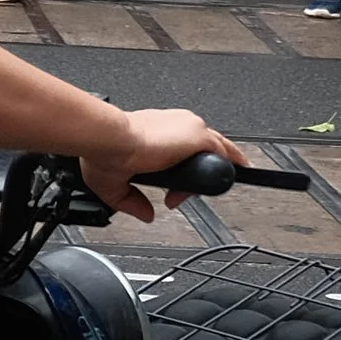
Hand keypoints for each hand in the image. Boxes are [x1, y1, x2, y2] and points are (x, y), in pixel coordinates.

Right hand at [81, 108, 243, 221]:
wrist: (109, 140)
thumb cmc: (104, 150)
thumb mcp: (114, 183)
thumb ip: (131, 201)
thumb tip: (147, 215)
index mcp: (152, 127)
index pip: (179, 145)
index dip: (180, 167)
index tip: (173, 187)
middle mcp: (173, 124)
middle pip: (201, 148)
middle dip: (198, 173)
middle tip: (181, 195)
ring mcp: (188, 128)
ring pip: (214, 150)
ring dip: (214, 170)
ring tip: (221, 183)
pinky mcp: (199, 137)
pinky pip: (224, 154)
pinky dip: (230, 165)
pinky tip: (236, 175)